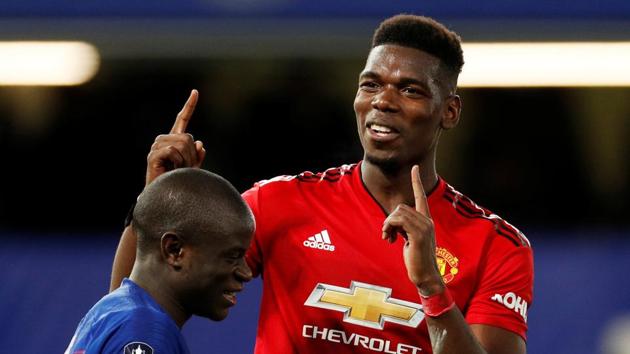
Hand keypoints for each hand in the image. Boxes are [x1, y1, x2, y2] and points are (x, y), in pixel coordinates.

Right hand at [145, 89, 205, 184]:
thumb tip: (200, 143)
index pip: (182, 120)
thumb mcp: (193, 168)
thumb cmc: (178, 182)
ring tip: (178, 170)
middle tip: (185, 169)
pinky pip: (173, 151)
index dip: (189, 106)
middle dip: (192, 156)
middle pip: (188, 137)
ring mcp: (157, 146)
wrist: (165, 196)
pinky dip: (177, 162)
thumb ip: (197, 156)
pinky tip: (171, 170)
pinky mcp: (153, 155)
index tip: (195, 92)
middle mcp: (164, 139)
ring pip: (182, 143)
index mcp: (174, 140)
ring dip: (185, 160)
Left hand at [382, 165, 443, 294]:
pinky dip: (389, 229)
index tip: (414, 167)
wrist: (425, 276)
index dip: (416, 182)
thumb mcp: (410, 239)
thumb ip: (405, 227)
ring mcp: (424, 227)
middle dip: (389, 220)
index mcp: (426, 220)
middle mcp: (427, 221)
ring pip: (398, 213)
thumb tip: (392, 221)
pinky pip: (399, 221)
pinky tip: (391, 241)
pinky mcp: (419, 235)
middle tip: (388, 236)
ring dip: (388, 225)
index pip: (420, 197)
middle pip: (400, 207)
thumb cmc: (416, 259)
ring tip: (389, 238)